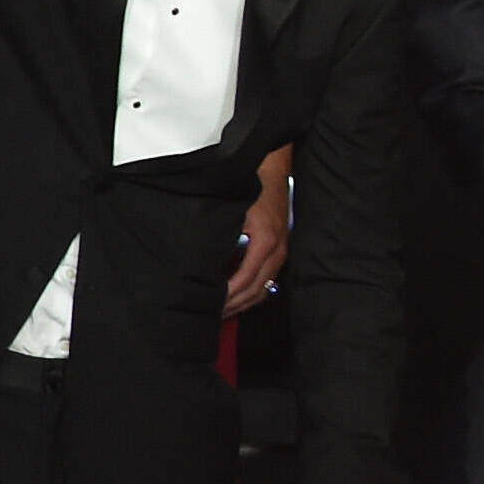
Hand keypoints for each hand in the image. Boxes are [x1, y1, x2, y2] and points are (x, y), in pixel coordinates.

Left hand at [222, 172, 290, 317]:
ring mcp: (282, 250)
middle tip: (213, 314)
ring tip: (224, 309)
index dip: (228, 295)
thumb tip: (201, 264)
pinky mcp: (280, 249)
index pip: (246, 279)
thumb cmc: (251, 185)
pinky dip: (253, 290)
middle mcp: (277, 249)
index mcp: (266, 240)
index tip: (212, 305)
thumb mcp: (231, 212)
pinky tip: (237, 294)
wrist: (272, 169)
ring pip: (265, 288)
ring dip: (245, 301)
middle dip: (235, 305)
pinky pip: (268, 278)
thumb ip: (221, 238)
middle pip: (258, 290)